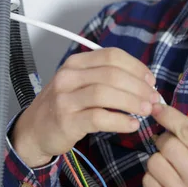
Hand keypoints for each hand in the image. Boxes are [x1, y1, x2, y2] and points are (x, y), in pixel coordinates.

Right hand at [11, 48, 160, 166]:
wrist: (33, 131)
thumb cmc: (64, 106)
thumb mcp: (79, 83)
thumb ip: (106, 78)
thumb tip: (144, 82)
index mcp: (76, 63)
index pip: (112, 56)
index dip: (136, 67)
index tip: (151, 80)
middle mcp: (68, 77)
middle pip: (112, 74)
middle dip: (138, 86)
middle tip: (154, 98)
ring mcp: (65, 98)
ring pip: (105, 93)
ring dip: (132, 102)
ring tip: (147, 110)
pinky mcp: (66, 121)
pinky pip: (99, 118)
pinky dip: (120, 121)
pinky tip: (132, 125)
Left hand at [143, 103, 187, 186]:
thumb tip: (176, 128)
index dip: (170, 115)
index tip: (158, 107)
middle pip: (168, 144)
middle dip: (164, 139)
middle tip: (169, 144)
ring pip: (154, 161)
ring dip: (158, 159)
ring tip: (169, 166)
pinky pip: (148, 180)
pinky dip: (153, 177)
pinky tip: (165, 182)